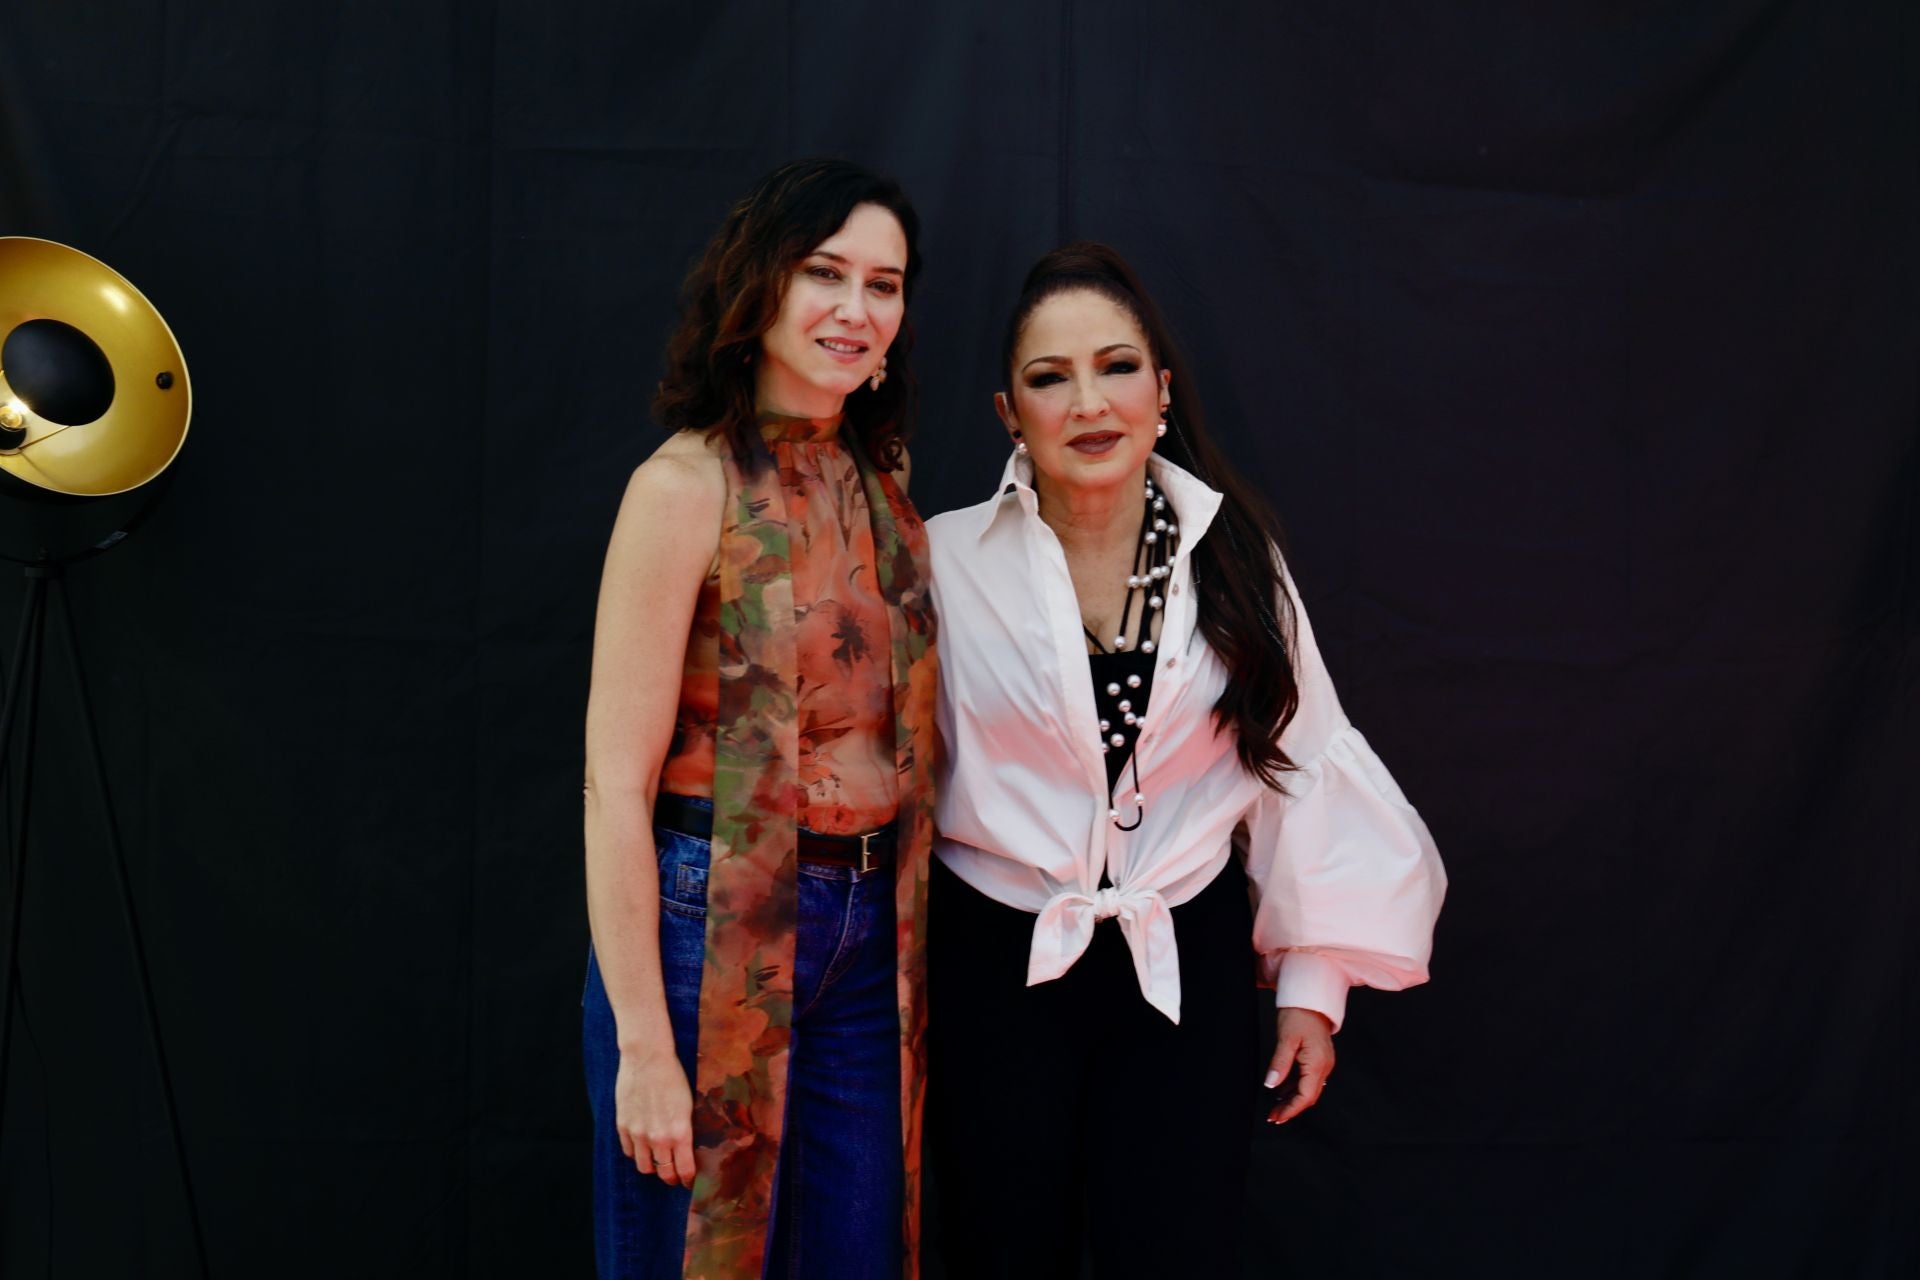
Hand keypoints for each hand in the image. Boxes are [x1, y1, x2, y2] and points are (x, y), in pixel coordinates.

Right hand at [614, 1048, 695, 1184]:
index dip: (688, 1179)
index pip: (685, 1170)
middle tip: (675, 1176)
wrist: (647, 1058)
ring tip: (658, 1162)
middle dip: (671, 1178)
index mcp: (680, 1132)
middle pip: (664, 1173)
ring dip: (653, 1168)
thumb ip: (686, 1129)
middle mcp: (659, 1138)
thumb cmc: (673, 1076)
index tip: (690, 1181)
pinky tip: (642, 1147)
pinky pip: (629, 1151)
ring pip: (644, 1167)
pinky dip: (636, 1153)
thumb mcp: (689, 1104)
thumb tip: (688, 1147)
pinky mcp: (623, 1126)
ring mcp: (638, 1134)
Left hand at [1264, 1006, 1334, 1124]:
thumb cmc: (1299, 1015)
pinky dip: (1296, 1087)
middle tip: (1274, 1115)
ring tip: (1276, 1106)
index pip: (1306, 1096)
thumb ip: (1279, 1064)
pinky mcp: (1319, 1058)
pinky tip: (1283, 1090)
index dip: (1291, 1109)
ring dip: (1293, 1099)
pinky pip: (1308, 1079)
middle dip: (1292, 1108)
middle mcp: (1324, 1066)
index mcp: (1318, 1063)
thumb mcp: (1286, 1039)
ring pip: (1309, 1089)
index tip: (1277, 1116)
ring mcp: (1323, 1062)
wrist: (1310, 998)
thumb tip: (1271, 1084)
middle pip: (1309, 1096)